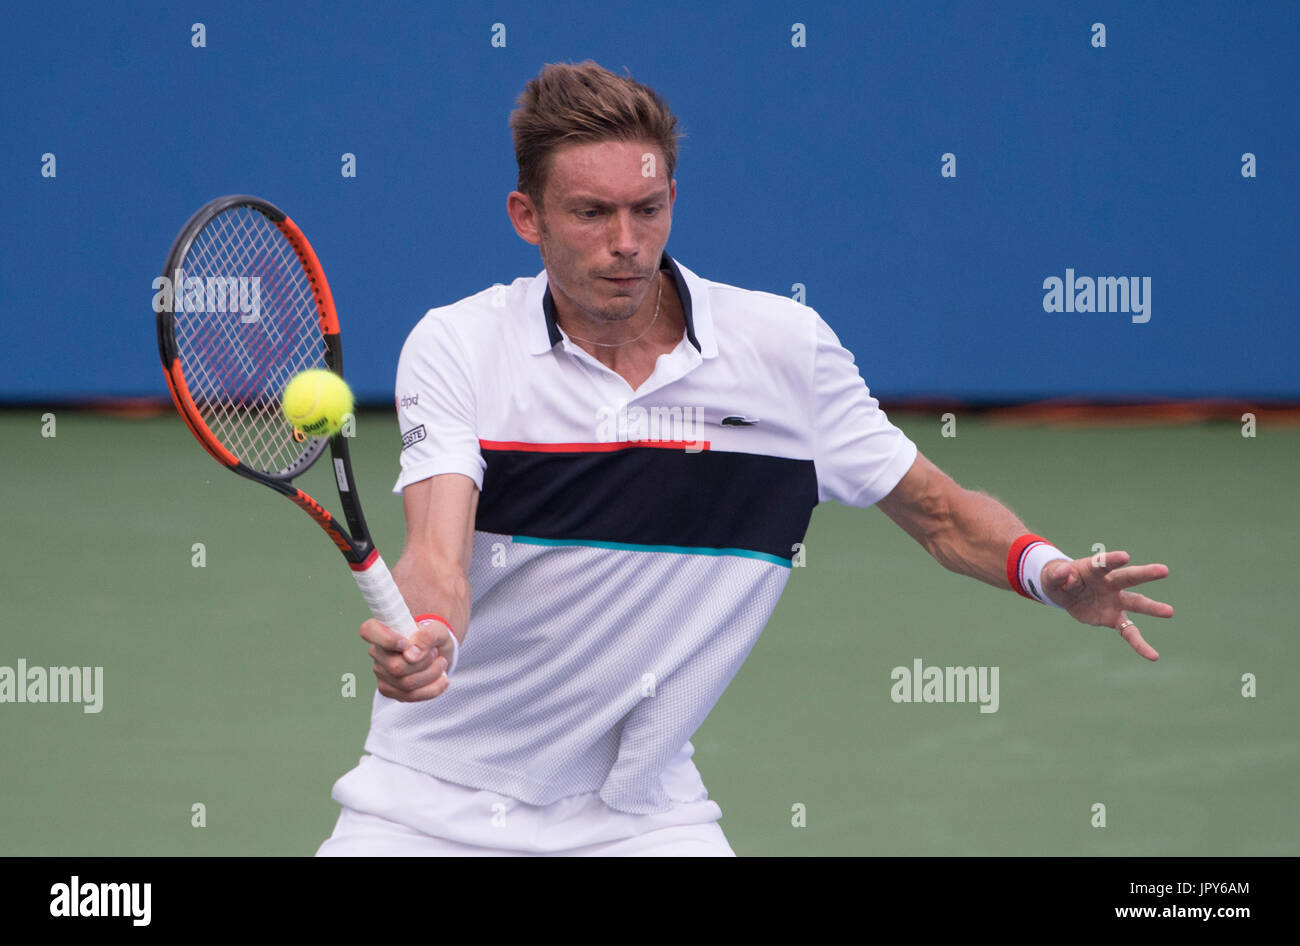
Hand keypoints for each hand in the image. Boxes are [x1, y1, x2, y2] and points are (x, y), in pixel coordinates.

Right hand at [359, 616, 455, 701]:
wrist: (437, 652)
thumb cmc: (432, 637)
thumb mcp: (437, 630)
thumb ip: (427, 636)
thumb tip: (411, 655)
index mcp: (383, 630)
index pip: (369, 631)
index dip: (387, 639)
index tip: (406, 643)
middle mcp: (377, 653)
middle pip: (396, 667)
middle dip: (424, 661)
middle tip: (434, 652)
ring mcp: (382, 674)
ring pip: (406, 683)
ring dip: (432, 673)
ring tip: (440, 662)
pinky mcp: (391, 691)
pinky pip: (411, 696)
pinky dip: (433, 689)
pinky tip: (442, 679)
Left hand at [1040, 551, 1172, 660]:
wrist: (1064, 592)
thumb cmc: (1059, 579)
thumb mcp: (1051, 577)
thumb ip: (1057, 575)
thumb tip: (1064, 573)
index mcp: (1093, 569)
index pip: (1103, 563)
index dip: (1112, 559)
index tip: (1124, 556)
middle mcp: (1109, 583)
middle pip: (1128, 577)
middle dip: (1145, 574)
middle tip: (1163, 570)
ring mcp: (1114, 600)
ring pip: (1136, 603)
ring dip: (1152, 608)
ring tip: (1169, 612)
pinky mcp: (1113, 618)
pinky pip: (1129, 631)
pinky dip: (1139, 644)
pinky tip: (1153, 655)